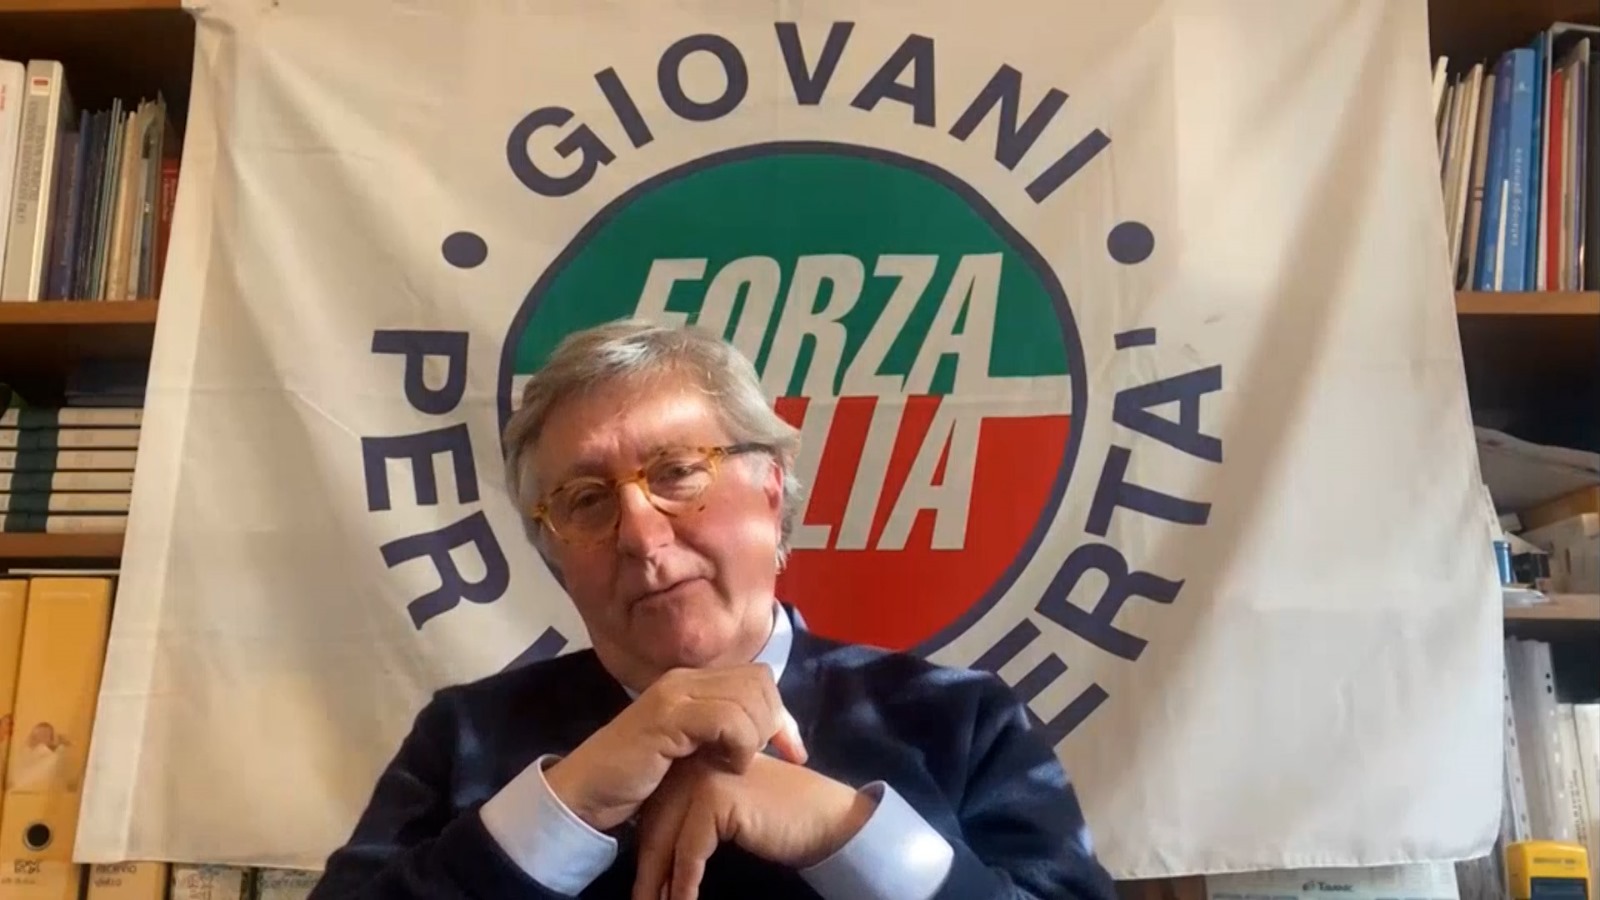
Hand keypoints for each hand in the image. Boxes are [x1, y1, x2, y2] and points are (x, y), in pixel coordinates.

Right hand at [544, 664, 805, 831]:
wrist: (586, 792)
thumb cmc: (638, 777)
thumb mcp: (690, 750)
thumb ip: (720, 733)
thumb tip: (770, 730)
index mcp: (691, 682)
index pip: (758, 678)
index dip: (782, 714)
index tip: (794, 753)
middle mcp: (684, 678)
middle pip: (760, 682)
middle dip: (775, 724)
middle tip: (764, 759)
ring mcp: (675, 694)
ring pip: (749, 698)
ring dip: (754, 736)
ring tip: (735, 764)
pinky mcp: (669, 716)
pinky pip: (728, 719)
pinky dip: (738, 745)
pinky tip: (725, 766)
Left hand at [632, 754, 875, 899]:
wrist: (829, 820)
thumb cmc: (786, 820)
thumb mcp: (731, 813)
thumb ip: (698, 816)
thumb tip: (659, 855)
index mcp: (697, 758)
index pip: (658, 809)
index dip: (650, 851)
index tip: (646, 886)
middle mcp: (694, 761)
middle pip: (656, 823)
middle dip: (649, 869)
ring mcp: (704, 776)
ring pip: (666, 838)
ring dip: (659, 882)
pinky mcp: (716, 798)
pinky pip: (688, 851)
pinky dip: (684, 885)